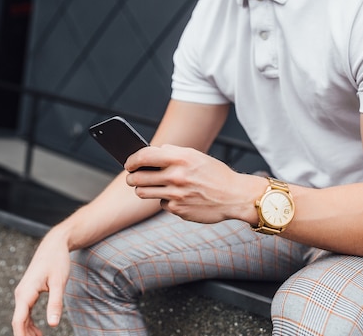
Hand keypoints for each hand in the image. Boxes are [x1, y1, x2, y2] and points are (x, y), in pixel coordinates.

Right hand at [12, 228, 71, 335]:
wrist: (54, 245)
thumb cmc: (57, 261)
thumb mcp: (59, 283)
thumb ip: (55, 304)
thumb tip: (52, 325)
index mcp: (25, 293)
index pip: (18, 321)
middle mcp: (20, 294)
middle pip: (19, 322)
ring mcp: (23, 293)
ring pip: (21, 318)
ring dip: (28, 332)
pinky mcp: (28, 292)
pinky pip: (25, 312)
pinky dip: (30, 324)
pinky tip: (38, 332)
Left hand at [125, 144, 264, 223]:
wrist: (234, 196)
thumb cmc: (215, 174)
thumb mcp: (196, 156)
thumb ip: (173, 152)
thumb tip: (151, 152)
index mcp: (180, 158)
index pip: (144, 156)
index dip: (131, 160)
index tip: (128, 163)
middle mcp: (176, 176)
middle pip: (137, 178)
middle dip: (131, 178)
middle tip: (132, 178)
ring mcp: (176, 194)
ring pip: (143, 193)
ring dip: (142, 190)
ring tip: (147, 187)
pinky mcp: (178, 209)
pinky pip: (162, 204)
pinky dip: (166, 200)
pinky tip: (177, 197)